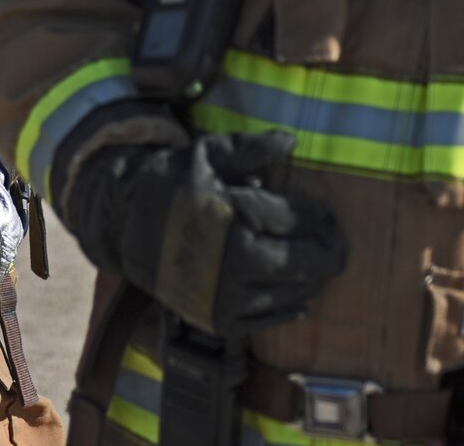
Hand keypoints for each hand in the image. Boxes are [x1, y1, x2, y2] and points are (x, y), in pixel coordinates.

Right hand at [61, 130, 345, 336]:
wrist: (124, 224)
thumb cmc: (171, 183)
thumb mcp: (208, 155)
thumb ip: (251, 148)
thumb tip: (290, 142)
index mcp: (237, 215)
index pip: (299, 220)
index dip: (320, 218)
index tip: (329, 216)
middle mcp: (236, 260)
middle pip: (305, 264)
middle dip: (329, 254)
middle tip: (339, 246)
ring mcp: (227, 295)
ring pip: (292, 294)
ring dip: (312, 280)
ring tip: (318, 267)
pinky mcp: (218, 319)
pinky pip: (269, 321)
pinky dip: (290, 309)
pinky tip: (300, 297)